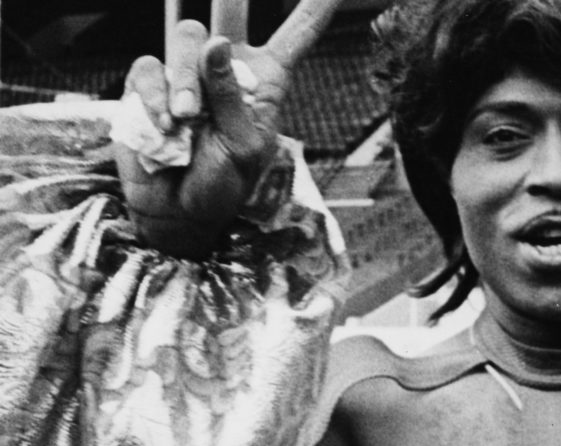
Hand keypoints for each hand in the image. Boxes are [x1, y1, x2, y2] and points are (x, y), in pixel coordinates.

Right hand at [115, 0, 345, 258]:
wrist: (178, 210)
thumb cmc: (222, 184)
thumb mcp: (243, 148)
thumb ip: (232, 98)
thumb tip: (213, 45)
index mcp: (264, 81)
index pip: (295, 37)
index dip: (314, 10)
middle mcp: (225, 68)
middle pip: (228, 14)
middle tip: (223, 22)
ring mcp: (185, 73)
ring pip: (184, 38)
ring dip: (184, 80)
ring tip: (187, 120)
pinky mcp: (147, 84)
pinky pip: (147, 67)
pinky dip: (153, 96)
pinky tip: (166, 125)